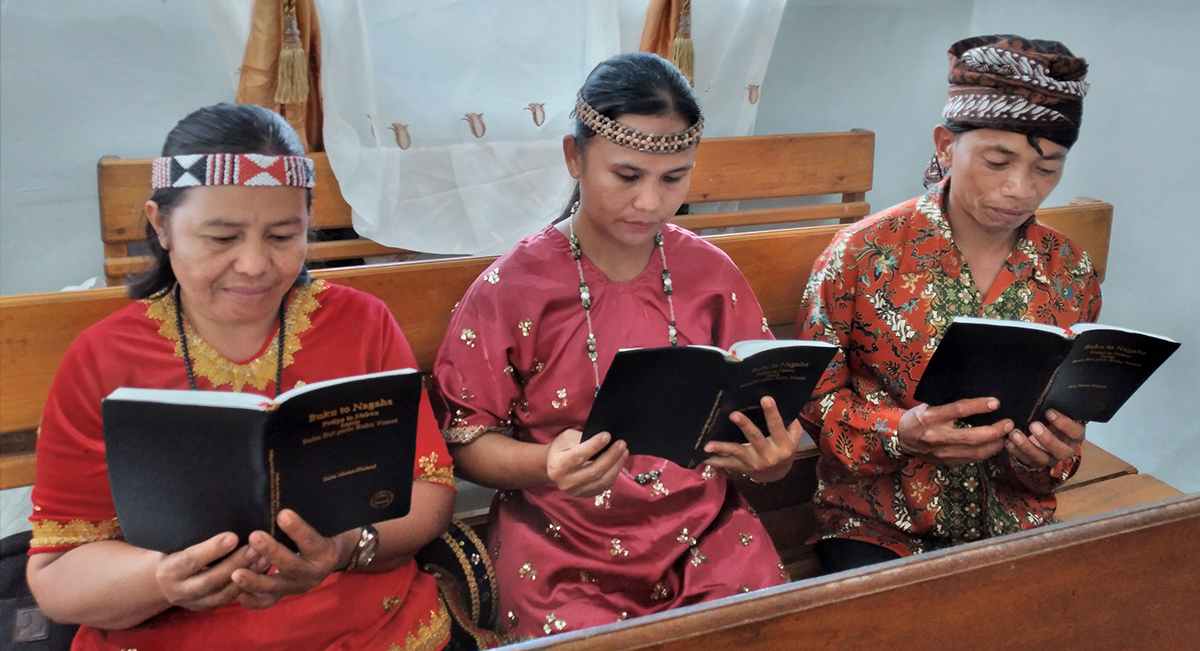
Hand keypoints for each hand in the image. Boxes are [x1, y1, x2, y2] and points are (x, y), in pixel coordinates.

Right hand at [155, 532, 268, 611]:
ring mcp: (194, 602)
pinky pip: (230, 599)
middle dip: (235, 564)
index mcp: (168, 570)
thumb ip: (191, 532)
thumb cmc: (175, 548)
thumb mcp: (175, 540)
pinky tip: (262, 570)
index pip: (190, 560)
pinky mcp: (208, 607)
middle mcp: (178, 590)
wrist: (166, 578)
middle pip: (210, 580)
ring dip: (247, 576)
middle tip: (256, 547)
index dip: (212, 549)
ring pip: (223, 594)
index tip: (233, 536)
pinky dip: (248, 586)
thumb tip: (216, 503)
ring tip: (265, 558)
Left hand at [231, 509, 349, 609]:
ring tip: (236, 573)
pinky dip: (252, 600)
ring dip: (255, 580)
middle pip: (290, 565)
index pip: (311, 541)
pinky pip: (267, 602)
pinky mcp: (285, 594)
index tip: (283, 514)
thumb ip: (311, 514)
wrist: (336, 555)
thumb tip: (287, 493)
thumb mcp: (326, 522)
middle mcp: (312, 573)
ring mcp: (297, 586)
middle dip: (272, 552)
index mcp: (325, 553)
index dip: (298, 529)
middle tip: (254, 537)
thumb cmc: (328, 530)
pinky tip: (237, 592)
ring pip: (275, 587)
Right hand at [546, 429, 627, 497]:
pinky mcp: (586, 495)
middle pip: (594, 470)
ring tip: (624, 452)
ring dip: (616, 465)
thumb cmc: (561, 449)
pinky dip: (614, 473)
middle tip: (621, 443)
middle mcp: (566, 482)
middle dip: (611, 456)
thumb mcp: (566, 438)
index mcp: (558, 465)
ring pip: (602, 480)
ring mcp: (577, 491)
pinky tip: (619, 462)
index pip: (579, 456)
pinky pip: (605, 485)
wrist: (554, 467)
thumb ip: (582, 439)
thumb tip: (605, 439)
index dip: (594, 446)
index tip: (607, 435)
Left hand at [702, 396, 802, 483]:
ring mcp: (754, 462)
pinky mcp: (742, 467)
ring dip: (722, 447)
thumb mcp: (793, 435)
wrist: (777, 473)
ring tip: (708, 445)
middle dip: (745, 426)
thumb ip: (788, 420)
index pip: (777, 426)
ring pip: (737, 452)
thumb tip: (777, 397)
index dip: (772, 413)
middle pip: (755, 437)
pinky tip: (701, 457)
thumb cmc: (785, 446)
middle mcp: (769, 454)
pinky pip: (726, 463)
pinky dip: (714, 460)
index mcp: (783, 444)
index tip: (765, 398)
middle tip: (733, 414)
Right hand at [898, 398, 1013, 465]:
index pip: (959, 410)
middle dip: (994, 431)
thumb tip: (977, 399)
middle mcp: (936, 436)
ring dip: (995, 444)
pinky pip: (971, 459)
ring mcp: (942, 453)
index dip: (979, 406)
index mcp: (931, 417)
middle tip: (1009, 424)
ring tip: (1006, 436)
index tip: (996, 403)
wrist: (900, 439)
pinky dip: (986, 452)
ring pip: (975, 452)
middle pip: (971, 436)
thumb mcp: (928, 405)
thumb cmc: (916, 418)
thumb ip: (949, 404)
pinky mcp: (946, 462)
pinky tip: (995, 446)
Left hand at [1007, 409, 1084, 469]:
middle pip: (1062, 451)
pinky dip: (1016, 452)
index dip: (1064, 423)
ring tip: (1014, 434)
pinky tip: (1007, 442)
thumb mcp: (1056, 413)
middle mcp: (1064, 449)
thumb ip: (1053, 406)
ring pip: (1042, 459)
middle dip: (1047, 439)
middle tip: (1033, 425)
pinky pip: (1025, 461)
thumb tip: (1047, 386)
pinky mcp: (1034, 463)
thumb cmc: (1050, 419)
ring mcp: (1050, 458)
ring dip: (1027, 447)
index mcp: (1073, 435)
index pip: (1076, 432)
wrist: (1042, 436)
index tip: (1049, 412)